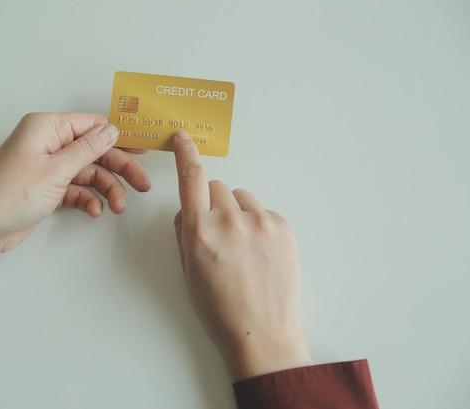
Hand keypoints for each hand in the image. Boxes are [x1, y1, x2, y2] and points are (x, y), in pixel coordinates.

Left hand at [0, 112, 150, 276]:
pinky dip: (88, 199)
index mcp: (47, 128)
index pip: (92, 125)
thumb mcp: (55, 170)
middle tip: (141, 184)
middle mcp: (48, 144)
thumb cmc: (8, 195)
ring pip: (89, 173)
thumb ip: (88, 149)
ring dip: (106, 189)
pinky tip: (94, 211)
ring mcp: (49, 166)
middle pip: (95, 151)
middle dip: (119, 169)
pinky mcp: (48, 187)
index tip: (141, 150)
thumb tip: (112, 130)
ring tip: (118, 206)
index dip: (118, 137)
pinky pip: (77, 189)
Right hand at [172, 131, 311, 380]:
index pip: (192, 178)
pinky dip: (259, 225)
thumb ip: (185, 232)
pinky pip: (265, 212)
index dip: (187, 154)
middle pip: (219, 186)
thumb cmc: (221, 307)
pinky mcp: (283, 227)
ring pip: (243, 198)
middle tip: (219, 232)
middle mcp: (230, 220)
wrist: (262, 331)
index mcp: (200, 230)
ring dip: (238, 213)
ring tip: (243, 247)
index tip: (185, 138)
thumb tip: (189, 210)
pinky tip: (260, 252)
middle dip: (214, 202)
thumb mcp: (189, 269)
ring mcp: (261, 222)